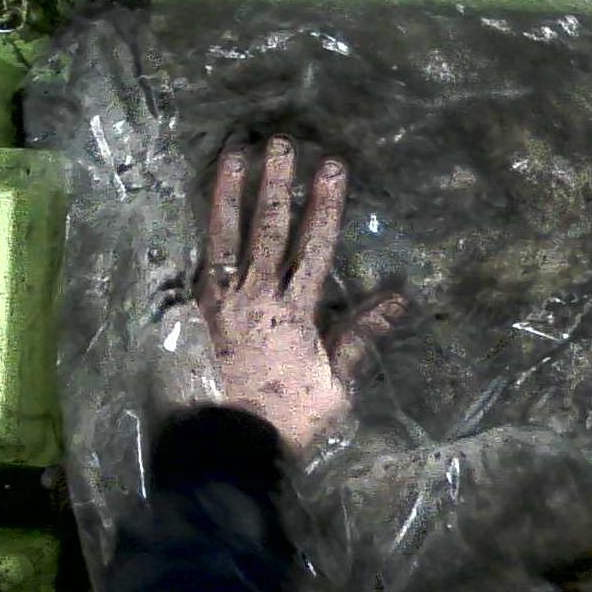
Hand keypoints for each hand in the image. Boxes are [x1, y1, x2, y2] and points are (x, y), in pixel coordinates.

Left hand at [202, 137, 404, 453]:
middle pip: (269, 229)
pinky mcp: (193, 312)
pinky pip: (200, 259)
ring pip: (226, 235)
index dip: (325, 206)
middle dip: (280, 184)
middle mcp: (255, 297)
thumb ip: (360, 338)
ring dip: (232, 191)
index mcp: (295, 314)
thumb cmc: (287, 421)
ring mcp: (219, 302)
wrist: (226, 449)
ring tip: (236, 151)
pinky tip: (205, 203)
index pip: (314, 248)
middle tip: (284, 142)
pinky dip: (204, 228)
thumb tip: (399, 298)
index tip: (332, 167)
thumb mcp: (335, 387)